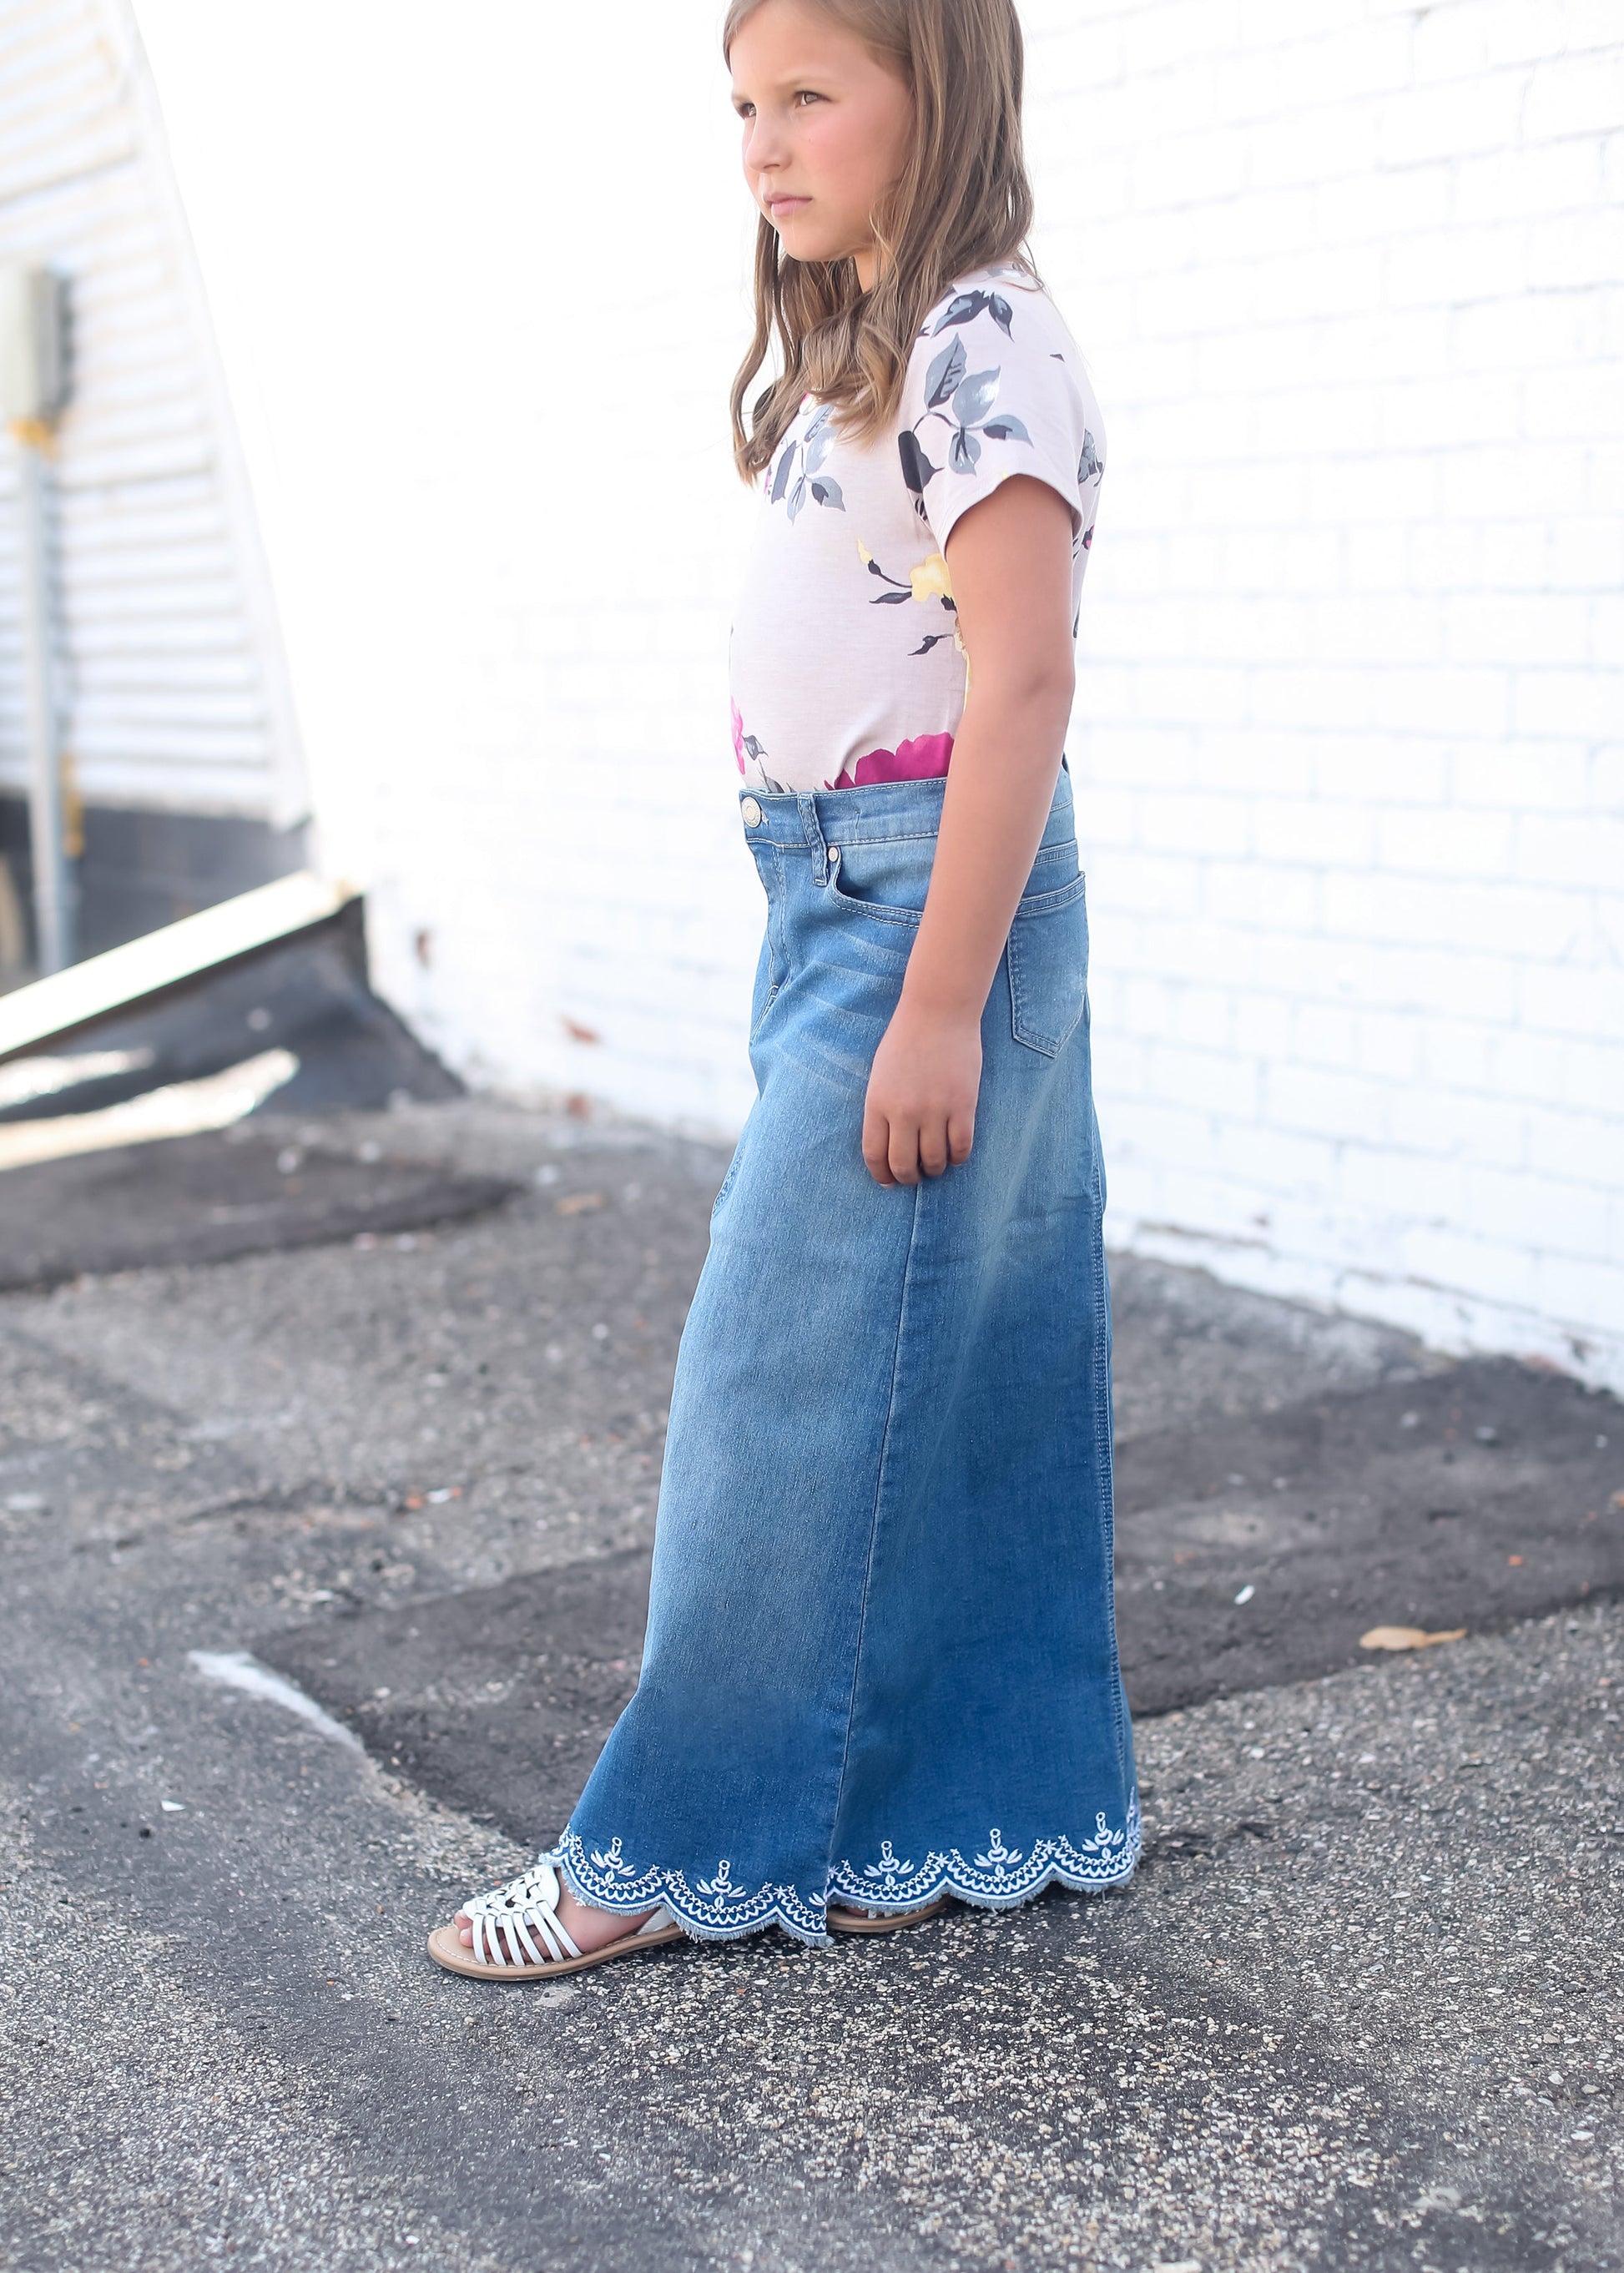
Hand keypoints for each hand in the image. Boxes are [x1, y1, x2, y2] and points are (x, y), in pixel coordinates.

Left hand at [862, 1000, 981, 1185]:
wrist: (938, 1012)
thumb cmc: (906, 1040)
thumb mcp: (880, 1075)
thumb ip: (882, 1109)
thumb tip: (890, 1145)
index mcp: (877, 1103)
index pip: (875, 1154)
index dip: (882, 1174)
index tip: (889, 1181)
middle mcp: (904, 1111)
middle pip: (904, 1164)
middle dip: (909, 1177)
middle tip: (915, 1176)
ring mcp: (935, 1110)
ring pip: (935, 1160)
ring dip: (935, 1169)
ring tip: (936, 1164)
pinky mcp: (963, 1106)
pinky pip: (961, 1147)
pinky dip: (958, 1157)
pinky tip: (956, 1154)